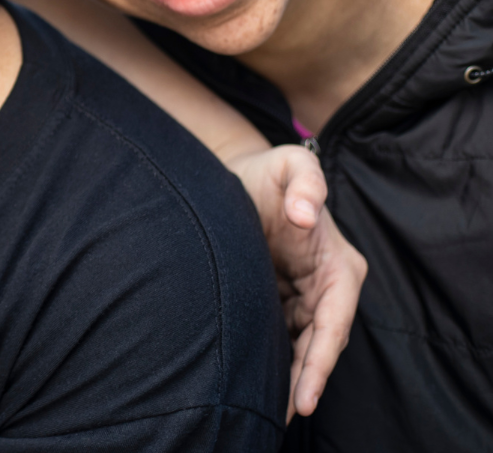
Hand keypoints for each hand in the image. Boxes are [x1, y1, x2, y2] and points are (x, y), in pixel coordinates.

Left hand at [228, 146, 366, 420]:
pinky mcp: (280, 298)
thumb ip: (305, 183)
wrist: (239, 173)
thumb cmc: (270, 171)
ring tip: (272, 412)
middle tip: (285, 414)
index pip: (334, 322)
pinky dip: (274, 359)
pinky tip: (257, 383)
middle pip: (319, 343)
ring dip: (290, 377)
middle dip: (306, 380)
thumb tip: (305, 214)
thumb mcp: (291, 164)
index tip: (305, 393)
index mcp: (339, 265)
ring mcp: (305, 295)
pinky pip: (280, 334)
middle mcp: (328, 286)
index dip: (321, 360)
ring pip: (300, 345)